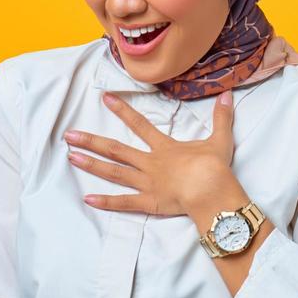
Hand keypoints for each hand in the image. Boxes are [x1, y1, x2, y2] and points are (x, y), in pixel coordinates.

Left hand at [64, 90, 235, 216]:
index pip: (140, 125)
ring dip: (92, 165)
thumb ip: (221, 117)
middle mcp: (150, 163)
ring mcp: (147, 184)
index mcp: (165, 148)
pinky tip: (88, 199)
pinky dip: (106, 202)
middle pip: (116, 150)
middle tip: (69, 135)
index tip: (105, 99)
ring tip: (71, 158)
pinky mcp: (148, 203)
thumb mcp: (220, 139)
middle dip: (92, 141)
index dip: (122, 111)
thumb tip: (228, 94)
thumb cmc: (215, 167)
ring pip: (114, 173)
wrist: (211, 190)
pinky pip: (124, 203)